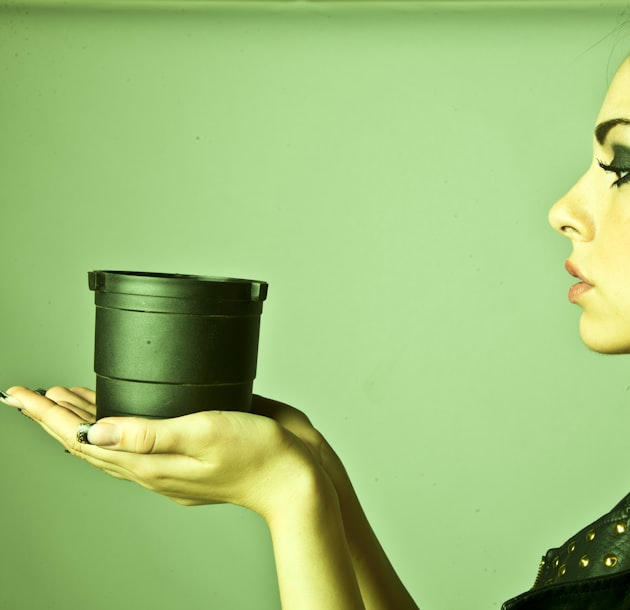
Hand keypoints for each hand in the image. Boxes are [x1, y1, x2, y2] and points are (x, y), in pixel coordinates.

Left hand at [2, 386, 322, 520]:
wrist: (296, 478)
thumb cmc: (259, 453)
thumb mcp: (203, 432)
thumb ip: (149, 431)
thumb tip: (93, 430)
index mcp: (151, 463)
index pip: (83, 438)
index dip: (47, 416)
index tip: (19, 395)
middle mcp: (156, 467)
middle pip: (90, 442)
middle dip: (55, 417)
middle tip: (26, 395)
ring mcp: (172, 466)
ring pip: (113, 443)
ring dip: (83, 420)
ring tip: (61, 399)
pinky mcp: (191, 457)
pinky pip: (140, 442)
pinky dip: (118, 424)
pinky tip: (122, 414)